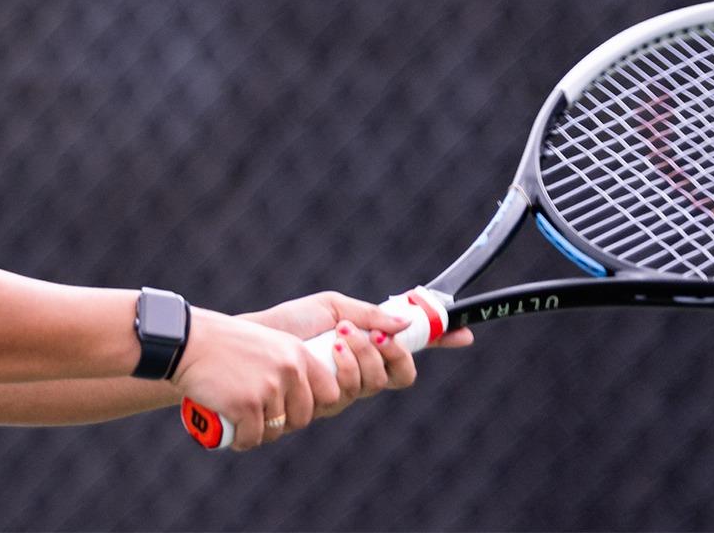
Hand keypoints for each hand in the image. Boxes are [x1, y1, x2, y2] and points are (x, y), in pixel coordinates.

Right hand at [168, 308, 340, 451]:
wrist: (188, 342)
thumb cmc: (222, 343)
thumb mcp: (266, 343)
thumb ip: (286, 363)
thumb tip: (299, 397)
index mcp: (297, 353)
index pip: (330, 392)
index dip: (312, 406)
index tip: (292, 408)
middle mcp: (289, 371)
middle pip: (303, 417)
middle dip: (284, 424)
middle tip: (262, 421)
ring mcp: (268, 389)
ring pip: (276, 430)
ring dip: (259, 433)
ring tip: (243, 426)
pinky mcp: (246, 406)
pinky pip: (252, 438)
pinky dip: (242, 441)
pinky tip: (233, 435)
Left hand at [240, 290, 473, 420]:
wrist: (250, 342)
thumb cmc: (288, 324)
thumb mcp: (332, 306)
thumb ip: (369, 315)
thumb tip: (405, 323)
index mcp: (367, 351)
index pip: (411, 353)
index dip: (440, 343)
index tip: (464, 333)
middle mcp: (359, 378)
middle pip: (399, 376)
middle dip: (389, 352)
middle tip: (368, 333)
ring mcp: (341, 395)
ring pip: (373, 384)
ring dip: (361, 355)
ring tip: (337, 335)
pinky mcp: (319, 406)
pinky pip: (346, 393)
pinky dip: (342, 367)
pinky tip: (327, 352)